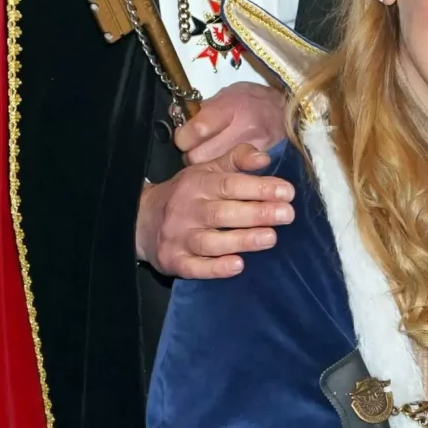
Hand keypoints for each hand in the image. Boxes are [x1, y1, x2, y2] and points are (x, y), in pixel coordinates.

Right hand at [135, 145, 292, 278]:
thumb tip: (265, 158)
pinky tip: (238, 266)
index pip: (230, 184)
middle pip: (223, 213)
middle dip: (257, 213)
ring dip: (242, 240)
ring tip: (270, 238)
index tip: (287, 192)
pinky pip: (196, 267)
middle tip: (287, 215)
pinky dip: (216, 268)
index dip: (259, 188)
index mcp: (197, 184)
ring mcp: (179, 237)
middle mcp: (187, 210)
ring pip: (211, 241)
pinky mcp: (174, 261)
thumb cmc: (186, 194)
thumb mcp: (207, 171)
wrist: (140, 219)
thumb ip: (236, 160)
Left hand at [175, 80, 287, 165]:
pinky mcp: (263, 164)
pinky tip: (226, 168)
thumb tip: (175, 116)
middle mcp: (244, 129)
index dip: (183, 137)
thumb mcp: (228, 94)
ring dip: (208, 168)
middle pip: (199, 157)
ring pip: (214, 171)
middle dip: (193, 156)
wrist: (290, 110)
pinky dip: (226, 175)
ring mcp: (256, 149)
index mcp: (232, 107)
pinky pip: (233, 176)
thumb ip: (202, 110)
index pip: (195, 131)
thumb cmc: (254, 100)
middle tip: (198, 150)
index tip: (184, 137)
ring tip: (212, 159)